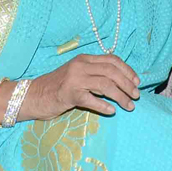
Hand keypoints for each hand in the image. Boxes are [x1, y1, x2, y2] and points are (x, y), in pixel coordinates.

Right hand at [22, 54, 140, 118]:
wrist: (34, 95)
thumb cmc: (58, 87)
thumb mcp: (78, 75)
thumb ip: (95, 74)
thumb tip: (121, 82)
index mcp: (84, 59)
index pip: (112, 60)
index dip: (127, 71)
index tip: (137, 82)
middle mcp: (80, 66)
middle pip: (111, 72)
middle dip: (127, 84)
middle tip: (136, 96)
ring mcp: (74, 79)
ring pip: (105, 85)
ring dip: (120, 96)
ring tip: (129, 106)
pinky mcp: (69, 94)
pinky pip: (91, 99)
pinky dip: (104, 105)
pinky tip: (111, 111)